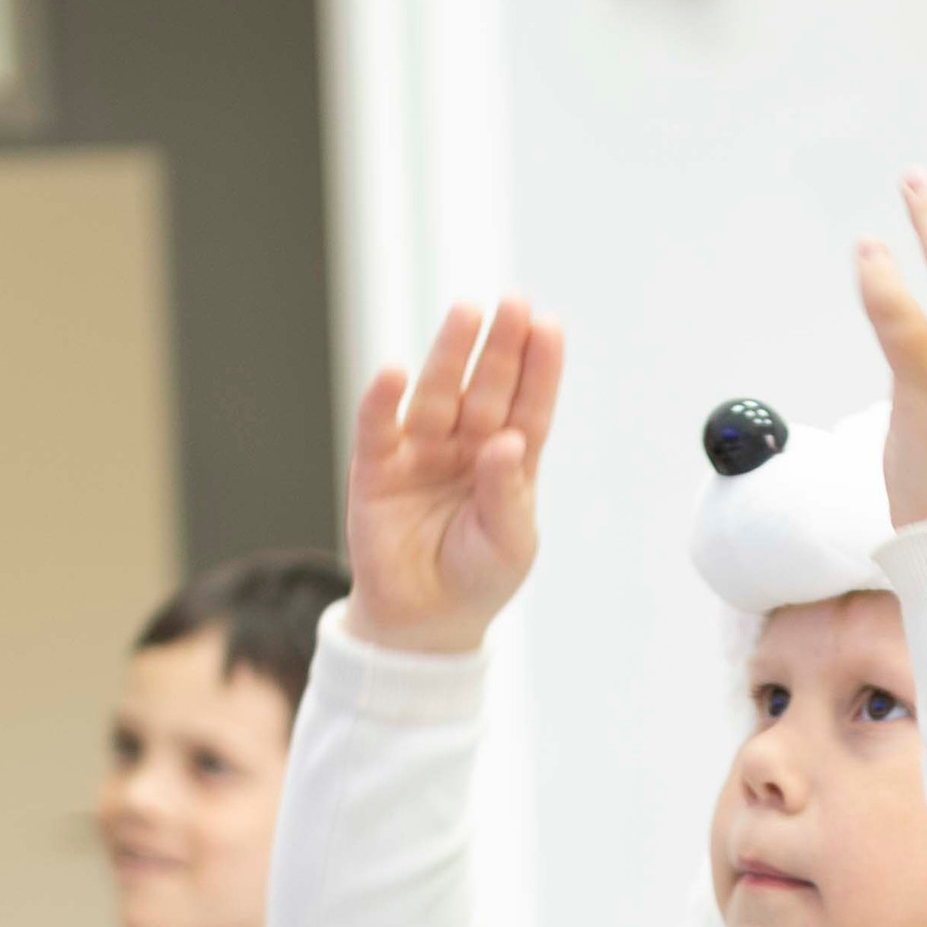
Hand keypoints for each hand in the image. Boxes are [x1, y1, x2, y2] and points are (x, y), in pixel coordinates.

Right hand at [344, 297, 563, 654]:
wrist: (424, 623)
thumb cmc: (477, 578)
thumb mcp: (509, 544)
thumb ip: (508, 495)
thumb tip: (506, 443)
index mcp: (508, 462)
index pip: (527, 407)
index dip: (539, 368)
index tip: (549, 326)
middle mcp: (466, 447)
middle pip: (485, 388)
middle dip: (499, 347)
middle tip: (513, 303)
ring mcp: (421, 453)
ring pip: (437, 394)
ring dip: (450, 355)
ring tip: (466, 314)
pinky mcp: (377, 470)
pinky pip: (378, 428)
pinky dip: (382, 400)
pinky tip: (393, 372)